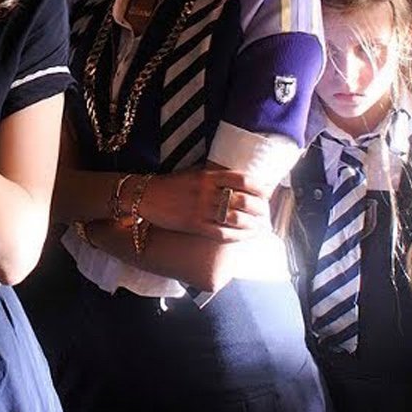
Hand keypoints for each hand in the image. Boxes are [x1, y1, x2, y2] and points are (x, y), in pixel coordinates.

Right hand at [135, 169, 270, 240]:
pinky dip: (236, 237)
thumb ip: (213, 175)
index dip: (259, 187)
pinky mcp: (194, 225)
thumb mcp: (193, 173)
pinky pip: (221, 233)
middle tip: (266, 214)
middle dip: (260, 209)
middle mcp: (207, 191)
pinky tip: (244, 238)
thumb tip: (235, 180)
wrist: (145, 196)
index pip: (243, 179)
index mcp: (208, 175)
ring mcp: (201, 209)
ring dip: (252, 225)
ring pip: (236, 218)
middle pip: (243, 200)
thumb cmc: (170, 185)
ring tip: (260, 228)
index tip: (267, 193)